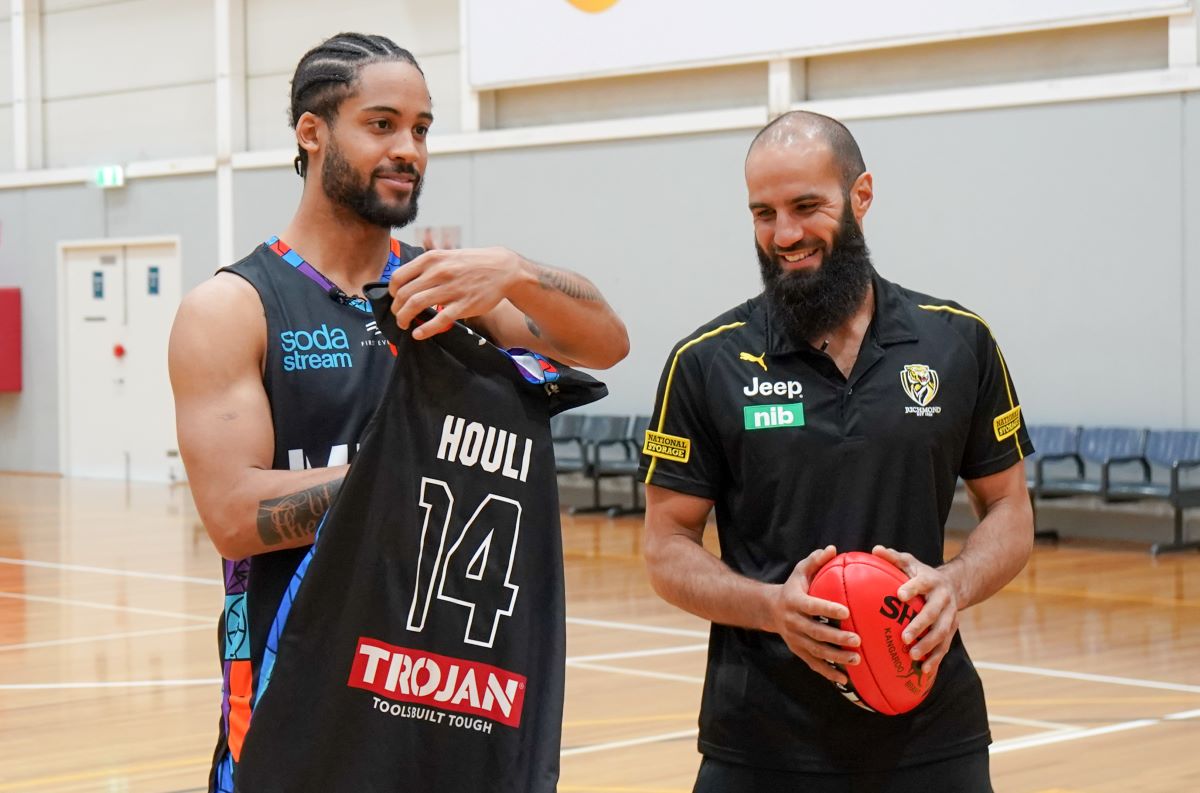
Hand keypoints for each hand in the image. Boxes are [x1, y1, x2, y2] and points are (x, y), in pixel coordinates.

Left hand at [388, 247, 524, 338]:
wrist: (503, 269)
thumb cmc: (473, 263)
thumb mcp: (447, 255)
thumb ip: (427, 266)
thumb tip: (406, 283)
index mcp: (432, 259)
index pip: (398, 277)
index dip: (392, 292)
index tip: (395, 299)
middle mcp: (439, 272)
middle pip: (403, 294)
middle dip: (396, 309)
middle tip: (399, 315)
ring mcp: (451, 289)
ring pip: (415, 305)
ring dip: (404, 319)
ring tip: (405, 324)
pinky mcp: (463, 305)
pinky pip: (438, 320)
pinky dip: (424, 329)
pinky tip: (418, 334)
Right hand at [770, 545, 860, 685]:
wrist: (769, 609)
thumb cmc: (793, 588)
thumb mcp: (800, 571)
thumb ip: (815, 561)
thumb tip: (833, 549)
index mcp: (794, 601)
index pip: (811, 605)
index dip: (827, 608)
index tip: (845, 610)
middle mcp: (792, 622)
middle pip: (815, 632)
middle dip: (836, 637)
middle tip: (857, 639)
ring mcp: (795, 639)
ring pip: (816, 650)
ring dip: (836, 657)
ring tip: (857, 659)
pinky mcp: (798, 651)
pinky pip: (813, 664)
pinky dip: (828, 672)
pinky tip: (844, 678)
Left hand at [872, 545, 958, 679]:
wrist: (955, 584)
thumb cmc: (922, 574)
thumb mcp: (910, 562)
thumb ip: (893, 557)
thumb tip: (875, 549)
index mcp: (931, 581)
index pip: (922, 583)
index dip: (912, 588)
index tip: (900, 595)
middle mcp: (944, 599)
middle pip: (933, 613)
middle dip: (920, 626)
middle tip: (904, 637)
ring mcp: (950, 616)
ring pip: (942, 633)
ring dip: (929, 646)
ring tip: (913, 656)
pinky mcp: (952, 630)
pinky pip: (945, 646)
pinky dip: (936, 659)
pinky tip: (924, 671)